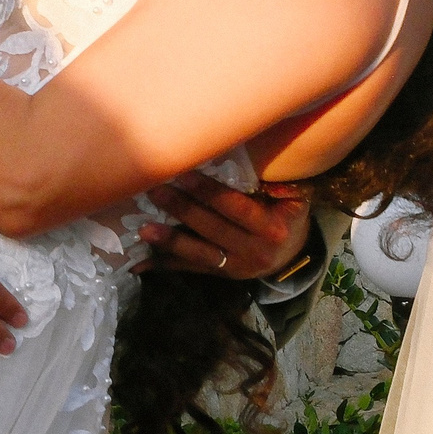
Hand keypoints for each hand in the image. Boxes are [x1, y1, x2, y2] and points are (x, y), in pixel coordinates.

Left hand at [141, 173, 312, 279]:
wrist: (293, 254)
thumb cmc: (287, 214)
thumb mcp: (292, 198)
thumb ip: (273, 184)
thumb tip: (243, 157)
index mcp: (272, 228)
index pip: (236, 208)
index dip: (209, 192)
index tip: (184, 173)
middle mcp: (255, 251)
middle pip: (213, 229)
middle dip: (182, 209)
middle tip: (153, 190)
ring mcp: (236, 268)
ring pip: (199, 255)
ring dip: (170, 241)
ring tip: (143, 229)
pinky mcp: (222, 276)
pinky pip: (191, 269)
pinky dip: (165, 265)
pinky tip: (139, 263)